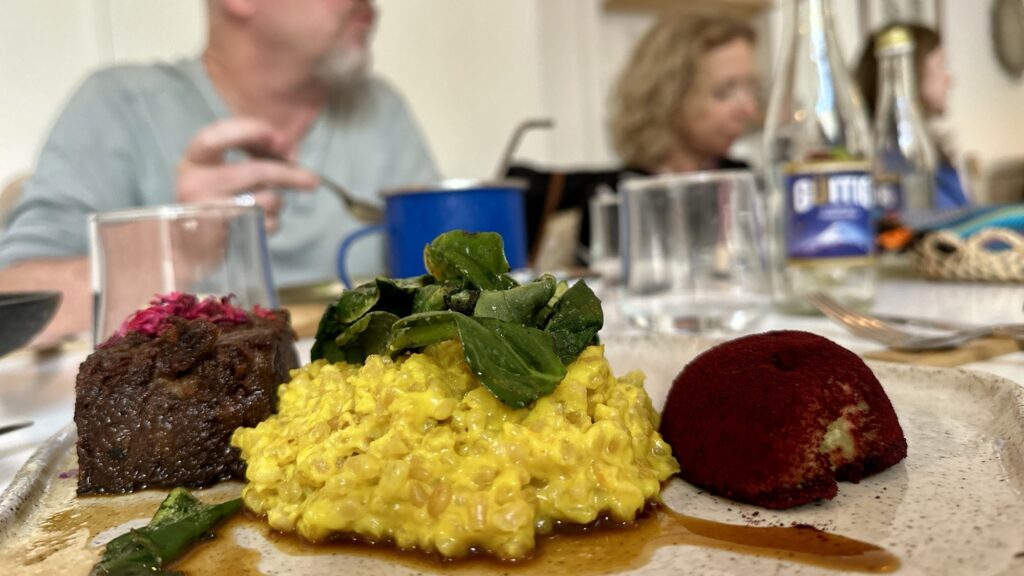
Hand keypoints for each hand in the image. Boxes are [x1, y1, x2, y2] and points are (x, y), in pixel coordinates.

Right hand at [177, 117, 318, 231]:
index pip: (216, 136)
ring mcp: (208, 211)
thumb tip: (286, 146)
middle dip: (289, 174)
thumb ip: (255, 150)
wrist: (195, 243)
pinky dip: (273, 221)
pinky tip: (261, 221)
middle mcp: (195, 184)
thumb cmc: (220, 197)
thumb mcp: (227, 167)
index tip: (276, 136)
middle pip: (256, 172)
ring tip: (267, 204)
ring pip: (266, 200)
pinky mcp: (224, 236)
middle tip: (312, 180)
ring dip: (277, 201)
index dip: (248, 131)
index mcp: (194, 160)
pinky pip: (266, 223)